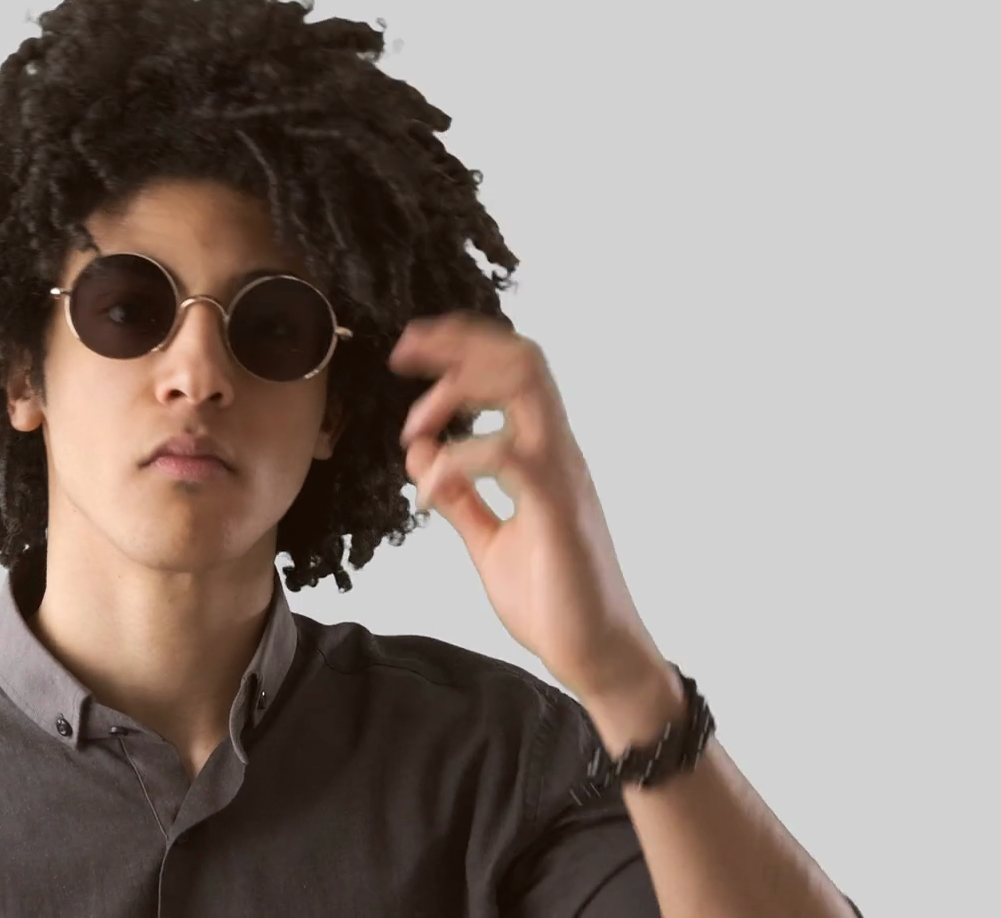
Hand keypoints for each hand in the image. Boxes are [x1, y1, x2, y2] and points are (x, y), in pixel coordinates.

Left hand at [389, 313, 667, 705]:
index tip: (412, 354)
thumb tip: (422, 452)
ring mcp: (561, 475)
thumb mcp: (488, 541)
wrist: (596, 656)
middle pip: (520, 358)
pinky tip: (429, 492)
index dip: (462, 347)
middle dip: (457, 344)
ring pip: (523, 386)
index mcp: (544, 454)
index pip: (512, 370)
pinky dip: (457, 460)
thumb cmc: (553, 601)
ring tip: (414, 426)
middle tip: (405, 355)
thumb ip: (459, 496)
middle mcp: (558, 451)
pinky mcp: (556, 508)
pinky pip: (508, 455)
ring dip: (456, 390)